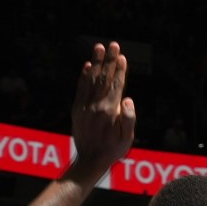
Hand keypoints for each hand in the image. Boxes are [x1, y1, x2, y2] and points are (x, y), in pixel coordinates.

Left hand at [68, 42, 136, 179]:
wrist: (89, 160)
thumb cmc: (112, 150)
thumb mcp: (127, 138)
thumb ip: (129, 119)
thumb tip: (128, 99)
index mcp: (110, 111)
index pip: (117, 85)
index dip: (120, 70)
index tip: (122, 57)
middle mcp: (97, 106)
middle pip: (104, 78)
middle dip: (109, 60)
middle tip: (113, 45)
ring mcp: (85, 107)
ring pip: (92, 80)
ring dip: (96, 63)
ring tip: (99, 48)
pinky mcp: (77, 110)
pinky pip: (81, 89)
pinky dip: (84, 77)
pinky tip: (88, 66)